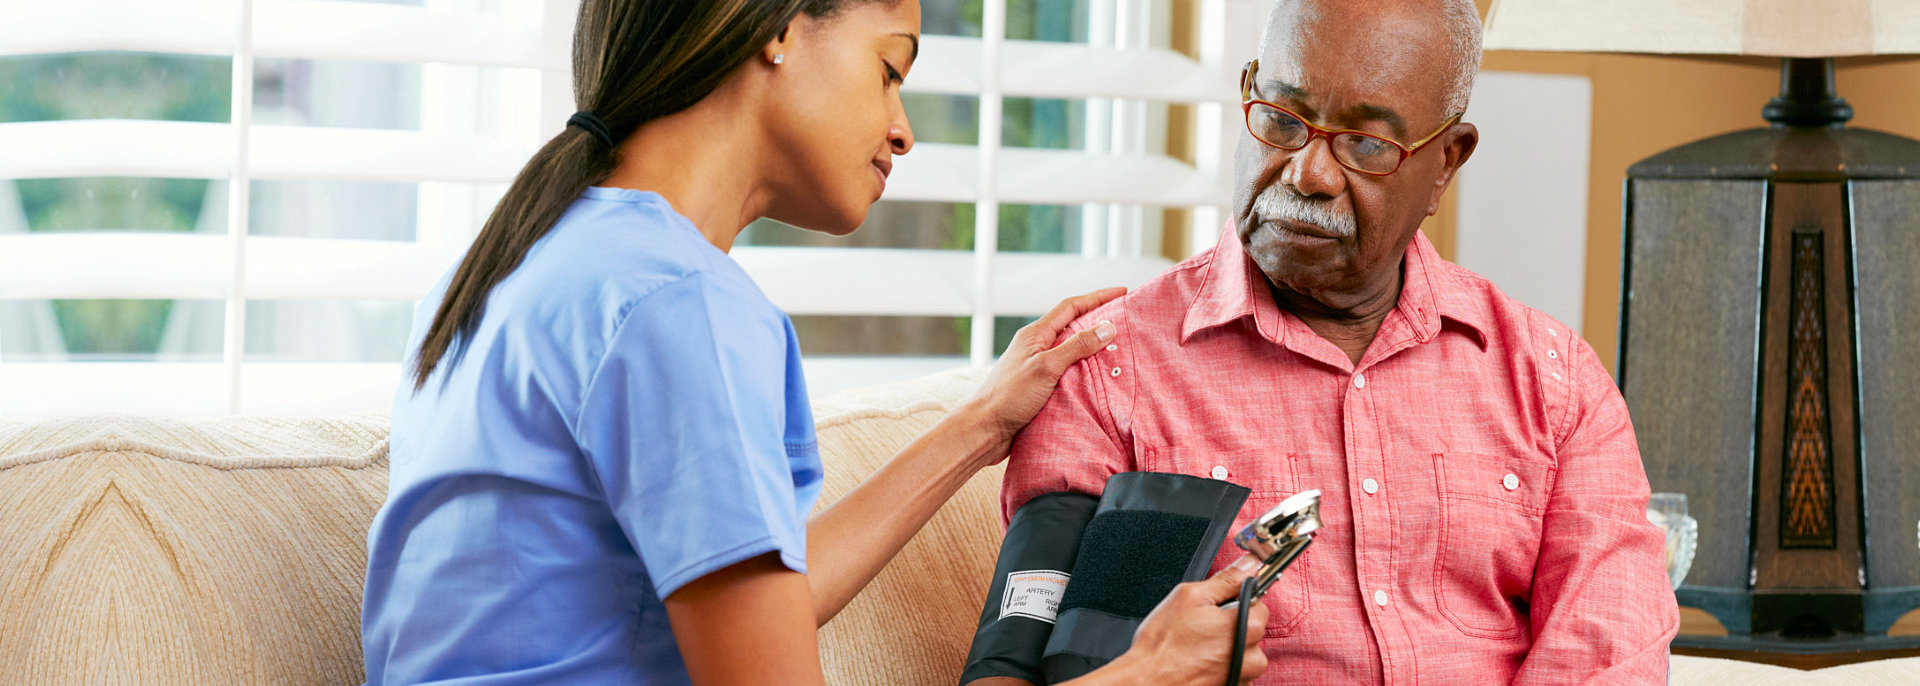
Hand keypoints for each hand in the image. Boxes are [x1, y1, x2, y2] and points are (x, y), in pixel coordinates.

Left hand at [964, 287, 1125, 458]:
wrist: (985, 429)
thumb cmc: (1009, 396)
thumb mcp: (1046, 367)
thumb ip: (1076, 347)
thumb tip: (1107, 328)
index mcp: (1036, 334)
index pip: (1072, 306)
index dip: (1098, 297)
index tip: (1122, 292)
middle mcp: (1037, 346)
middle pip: (1073, 325)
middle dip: (1099, 319)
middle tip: (1125, 319)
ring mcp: (1038, 366)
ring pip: (1071, 349)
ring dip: (1093, 346)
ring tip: (1119, 348)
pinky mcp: (1040, 387)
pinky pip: (1068, 371)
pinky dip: (1085, 370)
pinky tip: (1099, 378)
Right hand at [1110, 556, 1268, 685]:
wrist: (1146, 681)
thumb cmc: (1163, 644)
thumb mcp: (1190, 597)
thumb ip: (1225, 579)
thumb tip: (1248, 564)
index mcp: (1247, 626)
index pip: (1258, 602)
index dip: (1235, 599)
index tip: (1218, 604)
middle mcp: (1252, 655)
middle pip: (1252, 628)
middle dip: (1231, 623)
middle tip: (1202, 625)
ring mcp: (1243, 675)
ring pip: (1244, 650)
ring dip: (1227, 645)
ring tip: (1199, 646)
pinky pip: (1235, 669)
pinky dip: (1221, 664)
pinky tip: (1200, 660)